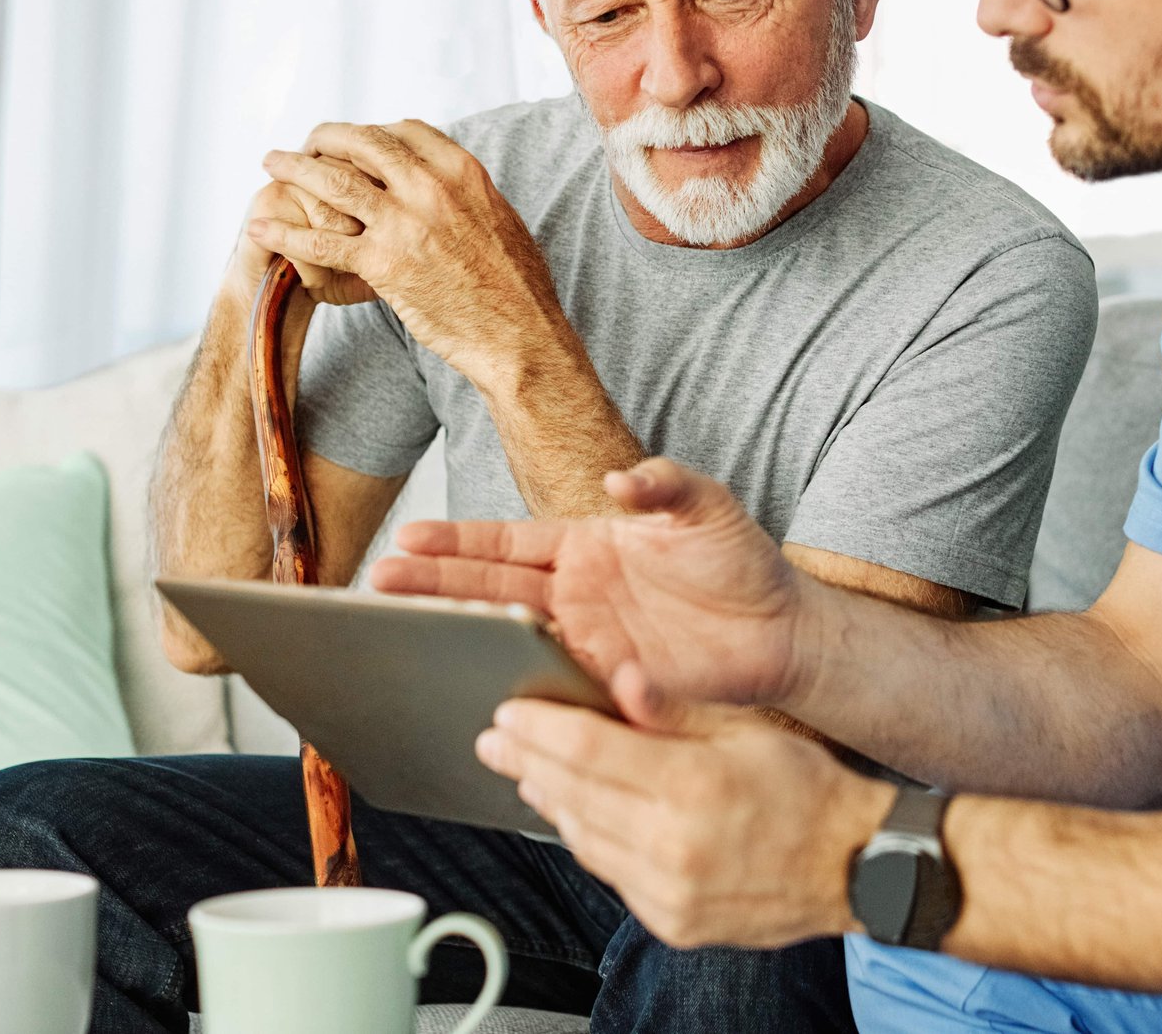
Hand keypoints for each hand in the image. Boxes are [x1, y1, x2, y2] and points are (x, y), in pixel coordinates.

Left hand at [247, 120, 565, 380]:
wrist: (518, 334)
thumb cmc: (516, 287)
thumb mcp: (501, 220)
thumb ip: (467, 197)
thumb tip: (451, 189)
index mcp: (462, 172)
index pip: (404, 131)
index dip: (373, 132)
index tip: (356, 142)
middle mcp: (430, 188)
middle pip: (361, 143)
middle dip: (325, 138)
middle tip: (305, 144)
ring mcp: (403, 224)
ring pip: (333, 182)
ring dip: (294, 169)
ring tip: (271, 163)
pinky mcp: (382, 265)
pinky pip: (320, 242)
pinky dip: (284, 233)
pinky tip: (261, 228)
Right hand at [370, 458, 812, 710]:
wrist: (784, 628)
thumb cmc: (742, 560)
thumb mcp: (705, 505)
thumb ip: (663, 484)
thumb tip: (620, 479)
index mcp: (587, 545)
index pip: (508, 540)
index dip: (458, 540)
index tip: (408, 537)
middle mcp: (575, 593)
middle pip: (489, 584)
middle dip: (432, 582)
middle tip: (378, 581)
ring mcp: (587, 639)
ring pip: (508, 633)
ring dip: (459, 630)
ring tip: (404, 626)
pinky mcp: (608, 681)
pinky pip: (556, 682)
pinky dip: (522, 681)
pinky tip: (480, 682)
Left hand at [479, 663, 892, 948]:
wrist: (856, 864)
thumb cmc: (809, 789)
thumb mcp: (749, 729)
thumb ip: (678, 709)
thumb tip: (620, 679)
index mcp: (693, 787)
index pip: (590, 751)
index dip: (541, 730)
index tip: (509, 716)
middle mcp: (674, 846)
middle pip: (574, 797)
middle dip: (527, 764)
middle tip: (495, 741)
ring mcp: (670, 893)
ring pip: (583, 841)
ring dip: (550, 803)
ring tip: (528, 774)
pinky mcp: (672, 922)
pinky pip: (611, 875)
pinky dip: (588, 842)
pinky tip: (578, 817)